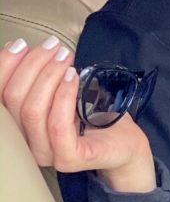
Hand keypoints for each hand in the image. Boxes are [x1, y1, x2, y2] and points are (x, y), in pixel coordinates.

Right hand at [0, 37, 156, 192]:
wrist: (125, 143)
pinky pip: (57, 124)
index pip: (0, 95)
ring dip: (48, 75)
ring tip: (65, 57)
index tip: (20, 44)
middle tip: (53, 46)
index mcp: (20, 126)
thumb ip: (41, 79)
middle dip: (32, 64)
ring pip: (33, 110)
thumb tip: (22, 48)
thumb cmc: (94, 116)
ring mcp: (47, 153)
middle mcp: (27, 142)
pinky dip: (63, 95)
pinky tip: (73, 77)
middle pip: (14, 98)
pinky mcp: (69, 158)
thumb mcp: (62, 93)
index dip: (5, 66)